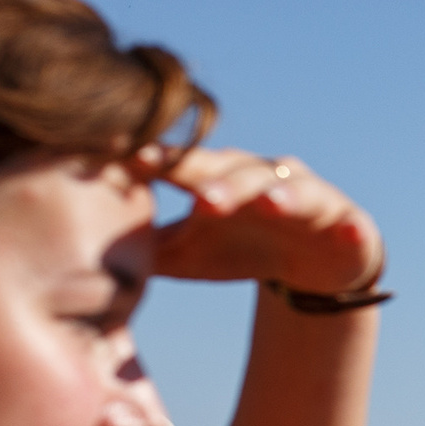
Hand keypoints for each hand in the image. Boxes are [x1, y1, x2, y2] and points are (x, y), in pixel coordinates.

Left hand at [141, 145, 384, 297]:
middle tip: (192, 189)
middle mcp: (260, 176)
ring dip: (280, 195)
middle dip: (216, 178)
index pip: (182, 166)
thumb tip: (74, 248)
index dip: (157, 161)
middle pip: (234, 171)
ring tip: (271, 205)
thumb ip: (142, 246)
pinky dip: (349, 226)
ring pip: (291, 189)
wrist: (312, 267)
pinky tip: (349, 231)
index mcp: (216, 180)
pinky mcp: (345, 221)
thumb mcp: (187, 254)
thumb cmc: (239, 248)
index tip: (121, 158)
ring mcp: (306, 194)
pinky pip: (348, 222)